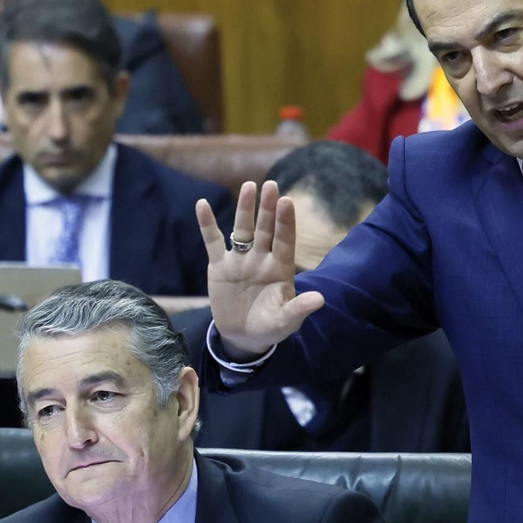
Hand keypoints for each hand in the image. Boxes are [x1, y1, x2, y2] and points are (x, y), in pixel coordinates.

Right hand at [197, 180, 325, 359]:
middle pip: (266, 228)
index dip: (286, 222)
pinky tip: (202, 204)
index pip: (285, 240)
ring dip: (245, 209)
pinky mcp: (219, 266)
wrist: (244, 337)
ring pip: (242, 230)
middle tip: (271, 185)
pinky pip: (212, 241)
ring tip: (249, 186)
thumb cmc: (270, 327)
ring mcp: (240, 260)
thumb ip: (300, 309)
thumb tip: (320, 299)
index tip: (287, 201)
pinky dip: (207, 224)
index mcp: (280, 268)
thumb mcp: (286, 321)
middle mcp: (261, 258)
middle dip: (268, 208)